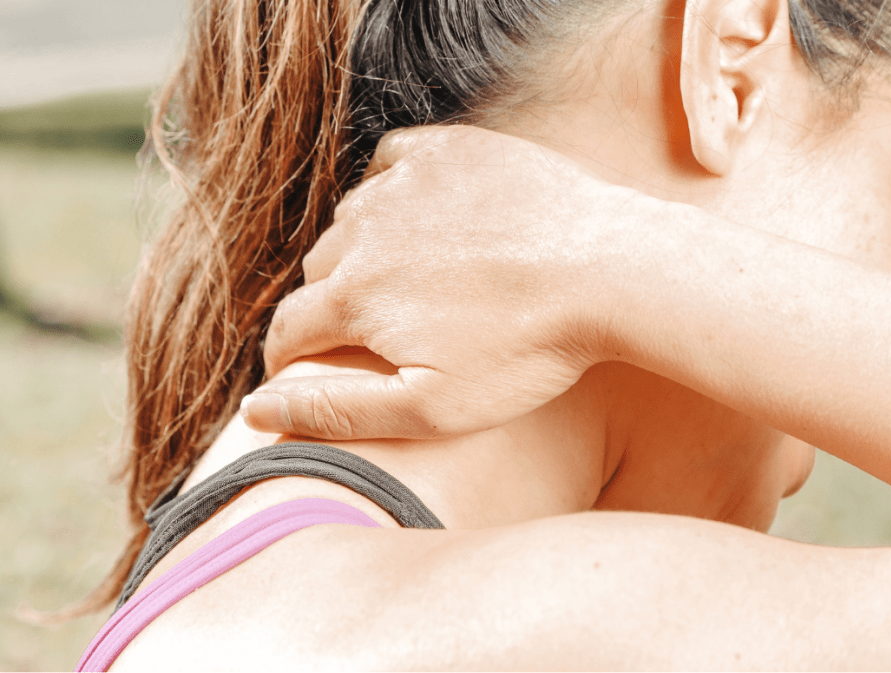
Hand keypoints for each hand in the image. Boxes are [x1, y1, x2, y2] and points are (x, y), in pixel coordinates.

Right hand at [242, 126, 638, 439]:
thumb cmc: (529, 351)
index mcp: (355, 296)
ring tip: (408, 280)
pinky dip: (392, 192)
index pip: (289, 330)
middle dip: (332, 307)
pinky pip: (391, 165)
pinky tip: (419, 216)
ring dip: (364, 252)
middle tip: (376, 331)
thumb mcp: (432, 405)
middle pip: (320, 275)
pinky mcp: (448, 150)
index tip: (305, 370)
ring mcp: (406, 183)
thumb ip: (335, 409)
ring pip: (352, 221)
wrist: (610, 271)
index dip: (290, 359)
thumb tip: (254, 409)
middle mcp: (365, 231)